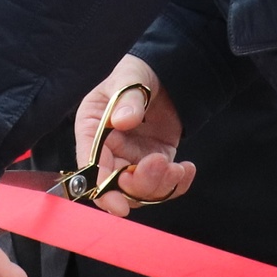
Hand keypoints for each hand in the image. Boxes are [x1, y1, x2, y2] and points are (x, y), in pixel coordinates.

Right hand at [71, 55, 193, 215]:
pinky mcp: (154, 161)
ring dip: (160, 185)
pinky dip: (175, 184)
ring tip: (178, 168)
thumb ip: (127, 98)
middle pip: (116, 184)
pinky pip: (162, 184)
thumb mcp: (129, 77)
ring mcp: (131, 158)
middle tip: (160, 165)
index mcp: (91, 129)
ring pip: (139, 190)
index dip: (101, 187)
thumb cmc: (136, 71)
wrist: (163, 72)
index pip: (90, 165)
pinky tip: (186, 169)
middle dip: (139, 184)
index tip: (117, 204)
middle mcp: (108, 150)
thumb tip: (123, 120)